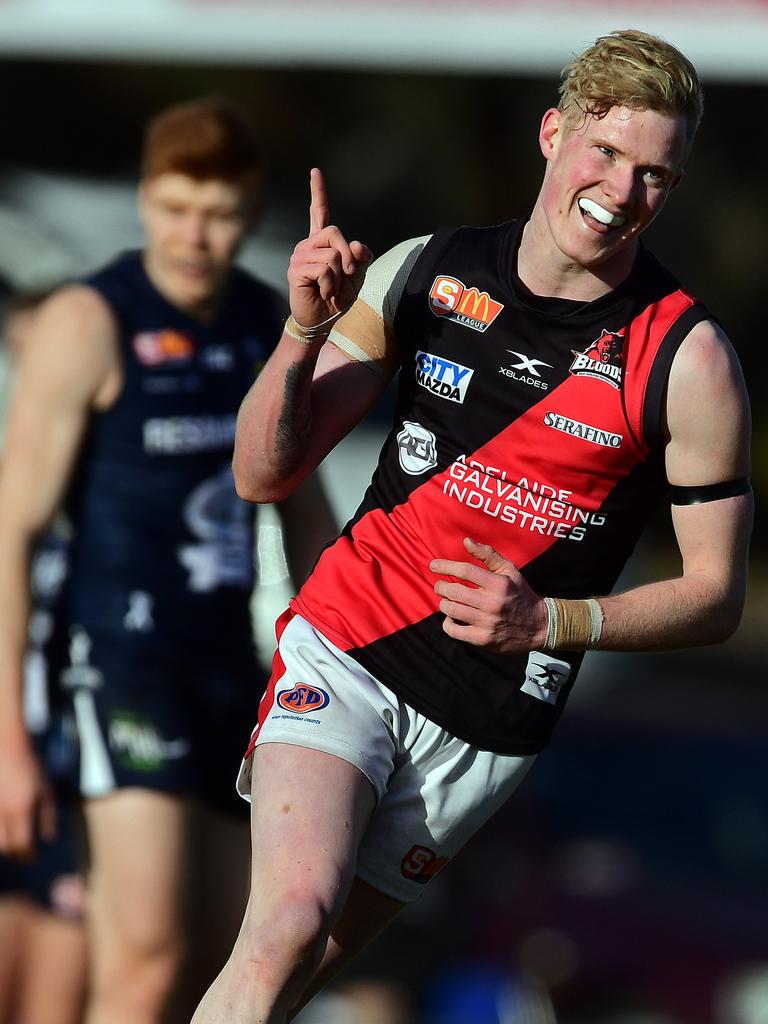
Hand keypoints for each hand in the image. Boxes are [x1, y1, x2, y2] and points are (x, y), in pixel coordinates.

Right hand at [0, 734, 55, 858]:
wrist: (4, 743)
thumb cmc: (28, 764)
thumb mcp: (45, 787)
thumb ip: (48, 814)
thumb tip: (49, 839)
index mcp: (20, 808)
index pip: (22, 844)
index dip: (27, 855)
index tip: (32, 858)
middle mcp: (1, 812)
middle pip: (4, 846)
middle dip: (13, 852)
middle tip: (20, 852)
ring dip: (2, 843)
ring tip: (11, 842)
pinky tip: (4, 828)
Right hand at [287, 167, 370, 327]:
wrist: (322, 321)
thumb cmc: (337, 298)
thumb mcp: (356, 276)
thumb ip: (360, 258)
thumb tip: (358, 245)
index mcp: (321, 244)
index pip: (318, 213)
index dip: (318, 192)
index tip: (315, 171)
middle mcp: (307, 245)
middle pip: (335, 233)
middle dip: (348, 256)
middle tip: (347, 275)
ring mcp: (299, 256)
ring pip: (332, 255)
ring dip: (339, 277)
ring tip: (330, 288)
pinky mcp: (295, 270)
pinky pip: (324, 270)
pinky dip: (330, 285)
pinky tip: (322, 293)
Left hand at [430, 537, 547, 653]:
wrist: (539, 626)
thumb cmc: (520, 593)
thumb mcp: (509, 570)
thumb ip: (488, 554)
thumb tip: (466, 541)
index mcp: (499, 584)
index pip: (465, 571)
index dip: (445, 566)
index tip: (433, 565)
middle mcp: (492, 603)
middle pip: (454, 592)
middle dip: (441, 587)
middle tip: (440, 586)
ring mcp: (487, 623)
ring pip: (452, 610)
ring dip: (443, 603)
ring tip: (446, 600)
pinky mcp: (483, 639)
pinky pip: (454, 631)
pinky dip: (447, 623)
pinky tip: (451, 618)